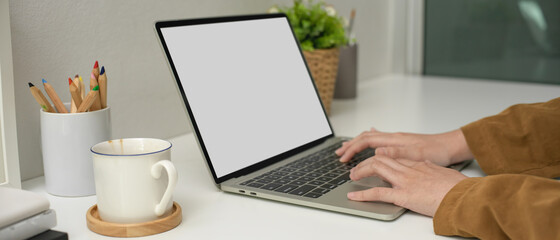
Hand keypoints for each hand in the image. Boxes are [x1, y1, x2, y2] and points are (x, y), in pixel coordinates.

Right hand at [335, 128, 472, 165]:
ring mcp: (397, 139)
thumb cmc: (437, 151)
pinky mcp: (402, 143)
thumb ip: (396, 153)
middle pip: (365, 138)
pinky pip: (380, 139)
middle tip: (338, 154)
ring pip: (371, 138)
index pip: (366, 142)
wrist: (451, 146)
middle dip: (350, 146)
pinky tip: (371, 144)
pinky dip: (369, 141)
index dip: (352, 150)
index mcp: (394, 140)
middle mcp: (394, 137)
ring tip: (348, 149)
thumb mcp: (417, 155)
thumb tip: (377, 152)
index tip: (343, 160)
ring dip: (357, 143)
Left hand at [347, 155, 467, 216]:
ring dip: (360, 171)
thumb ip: (433, 170)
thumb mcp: (444, 173)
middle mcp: (409, 170)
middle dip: (366, 162)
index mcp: (419, 164)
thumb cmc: (459, 188)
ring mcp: (405, 181)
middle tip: (357, 168)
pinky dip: (363, 194)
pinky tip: (354, 196)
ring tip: (352, 176)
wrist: (465, 196)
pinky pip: (378, 193)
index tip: (374, 160)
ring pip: (376, 168)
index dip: (381, 158)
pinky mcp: (403, 195)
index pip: (394, 157)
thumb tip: (429, 168)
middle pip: (381, 158)